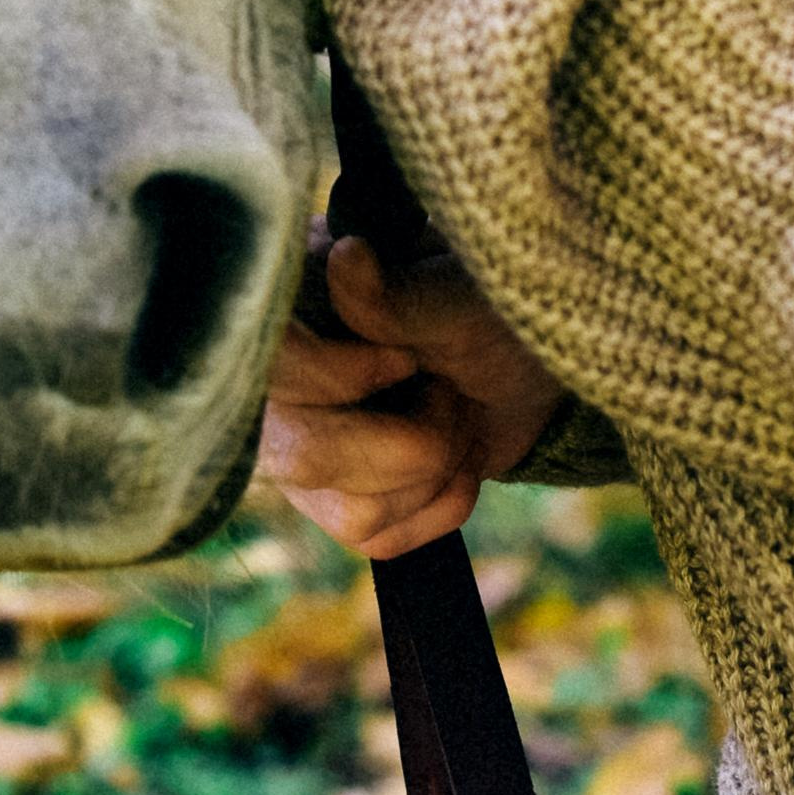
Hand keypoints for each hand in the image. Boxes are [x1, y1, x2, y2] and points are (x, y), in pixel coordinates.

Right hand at [257, 226, 566, 559]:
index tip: (407, 361)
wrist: (522, 361)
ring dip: (434, 470)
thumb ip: (397, 292)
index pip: (271, 370)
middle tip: (446, 391)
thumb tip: (347, 257)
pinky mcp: (339, 499)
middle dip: (408, 440)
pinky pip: (377, 537)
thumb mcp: (453, 291)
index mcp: (289, 312)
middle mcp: (278, 390)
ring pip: (351, 510)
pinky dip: (439, 504)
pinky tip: (459, 459)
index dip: (339, 378)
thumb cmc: (481, 305)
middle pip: (302, 456)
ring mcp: (302, 450)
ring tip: (454, 413)